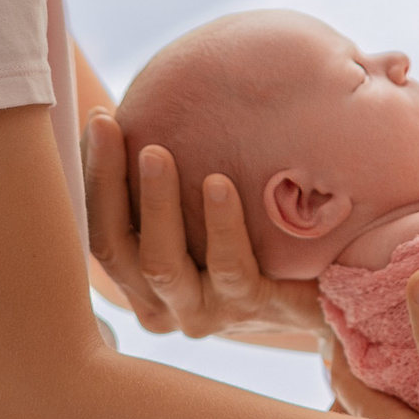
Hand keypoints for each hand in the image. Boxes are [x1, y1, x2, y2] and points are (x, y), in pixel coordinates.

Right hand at [86, 110, 323, 342]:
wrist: (326, 295)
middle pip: (113, 247)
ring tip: (156, 153)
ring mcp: (201, 313)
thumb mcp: (203, 216)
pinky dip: (221, 226)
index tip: (97, 119)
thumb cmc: (256, 244)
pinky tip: (220, 184)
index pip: (98, 229)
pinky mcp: (247, 310)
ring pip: (160, 263)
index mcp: (138, 281)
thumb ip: (174, 180)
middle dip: (107, 182)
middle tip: (108, 126)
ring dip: (155, 204)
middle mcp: (159, 304)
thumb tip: (151, 105)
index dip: (92, 176)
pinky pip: (229, 268)